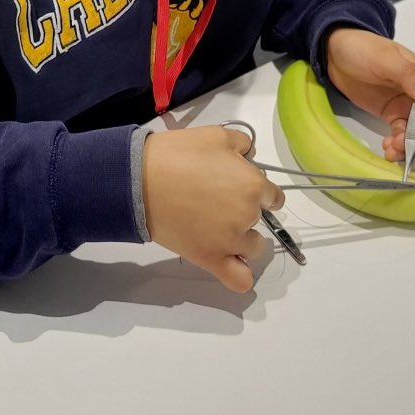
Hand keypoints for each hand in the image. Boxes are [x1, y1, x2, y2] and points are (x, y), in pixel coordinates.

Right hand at [142, 125, 283, 292]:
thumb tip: (248, 155)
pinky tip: (231, 262)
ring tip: (221, 228)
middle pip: (259, 218)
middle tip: (218, 199)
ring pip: (255, 248)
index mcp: (252, 185)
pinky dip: (240, 275)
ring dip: (244, 239)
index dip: (259, 190)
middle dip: (245, 209)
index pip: (273, 196)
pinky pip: (240, 280)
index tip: (241, 186)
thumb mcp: (216, 135)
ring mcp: (231, 242)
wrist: (141, 180)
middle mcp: (247, 216)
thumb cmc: (179, 154)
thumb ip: (241, 144)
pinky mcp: (210, 259)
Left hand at [325, 27, 414, 161]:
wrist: (335, 52)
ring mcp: (406, 105)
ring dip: (410, 146)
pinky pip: (402, 135)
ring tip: (390, 150)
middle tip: (402, 145)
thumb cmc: (362, 48)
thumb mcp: (384, 58)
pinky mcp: (392, 114)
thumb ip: (408, 74)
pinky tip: (386, 147)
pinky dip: (398, 145)